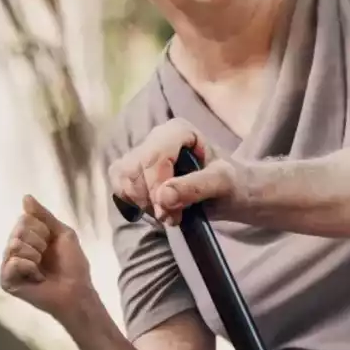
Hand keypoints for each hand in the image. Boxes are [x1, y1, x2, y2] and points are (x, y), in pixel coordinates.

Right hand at [0, 196, 95, 319]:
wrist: (76, 288)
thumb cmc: (72, 263)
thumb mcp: (63, 233)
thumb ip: (44, 216)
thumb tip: (26, 197)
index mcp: (26, 238)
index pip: (25, 219)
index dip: (43, 229)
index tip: (52, 242)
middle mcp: (13, 250)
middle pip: (18, 230)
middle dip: (40, 241)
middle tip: (46, 256)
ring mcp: (8, 266)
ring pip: (15, 245)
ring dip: (35, 254)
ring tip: (41, 267)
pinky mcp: (6, 280)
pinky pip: (13, 262)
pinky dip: (29, 267)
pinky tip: (35, 277)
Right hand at [106, 118, 237, 226]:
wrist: (229, 191)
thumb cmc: (231, 182)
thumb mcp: (223, 183)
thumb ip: (196, 186)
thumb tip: (163, 197)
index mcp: (178, 131)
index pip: (152, 158)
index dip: (156, 188)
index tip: (172, 213)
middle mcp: (155, 137)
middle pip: (132, 169)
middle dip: (149, 200)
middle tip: (173, 217)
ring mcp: (142, 154)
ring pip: (122, 179)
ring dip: (141, 204)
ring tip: (167, 214)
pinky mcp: (133, 172)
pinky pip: (119, 187)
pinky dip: (133, 204)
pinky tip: (155, 210)